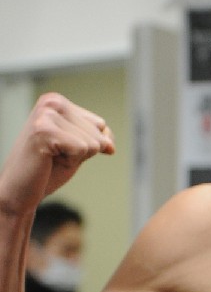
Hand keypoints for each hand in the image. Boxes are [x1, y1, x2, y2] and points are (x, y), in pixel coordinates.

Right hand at [0, 92, 114, 214]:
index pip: (100, 125)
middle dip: (81, 152)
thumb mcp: (79, 150)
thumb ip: (99, 139)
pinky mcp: (44, 130)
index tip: (60, 149)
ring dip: (75, 157)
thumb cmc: (47, 169)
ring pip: (92, 142)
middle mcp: (51, 101)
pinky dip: (70, 161)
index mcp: (57, 101)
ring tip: (50, 158)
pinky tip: (48, 160)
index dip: (87, 145)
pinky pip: (82, 149)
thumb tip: (110, 144)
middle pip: (98, 132)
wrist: (20, 191)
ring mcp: (46, 114)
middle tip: (54, 156)